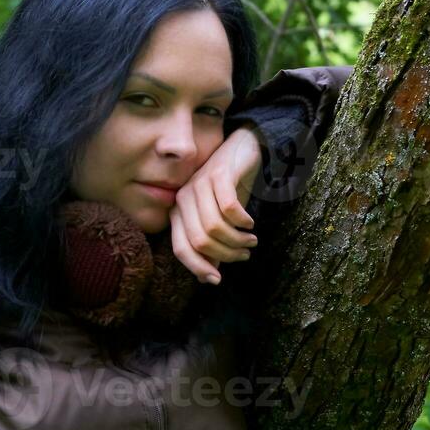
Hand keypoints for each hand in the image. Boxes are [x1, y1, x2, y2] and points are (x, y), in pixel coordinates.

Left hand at [169, 127, 263, 283]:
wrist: (243, 149)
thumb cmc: (229, 190)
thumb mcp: (219, 221)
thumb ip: (210, 246)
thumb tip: (205, 279)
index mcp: (178, 213)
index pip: (181, 249)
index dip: (199, 267)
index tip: (218, 280)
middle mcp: (183, 199)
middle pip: (200, 241)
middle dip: (225, 254)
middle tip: (245, 253)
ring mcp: (198, 184)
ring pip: (214, 227)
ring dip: (237, 240)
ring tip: (251, 240)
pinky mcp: (217, 175)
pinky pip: (228, 208)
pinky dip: (242, 221)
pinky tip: (250, 223)